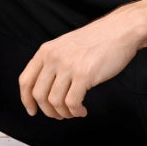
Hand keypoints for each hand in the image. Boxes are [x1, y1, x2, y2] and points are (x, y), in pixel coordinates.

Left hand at [18, 0, 146, 119]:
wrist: (121, 30)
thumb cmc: (97, 40)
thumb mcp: (66, 46)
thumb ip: (54, 62)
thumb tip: (45, 90)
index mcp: (46, 51)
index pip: (25, 81)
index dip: (26, 100)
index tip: (32, 111)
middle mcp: (54, 58)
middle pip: (39, 95)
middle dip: (48, 111)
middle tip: (59, 115)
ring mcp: (68, 66)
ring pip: (55, 102)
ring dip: (63, 113)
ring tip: (74, 112)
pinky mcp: (84, 75)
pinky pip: (72, 103)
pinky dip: (75, 111)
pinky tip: (82, 110)